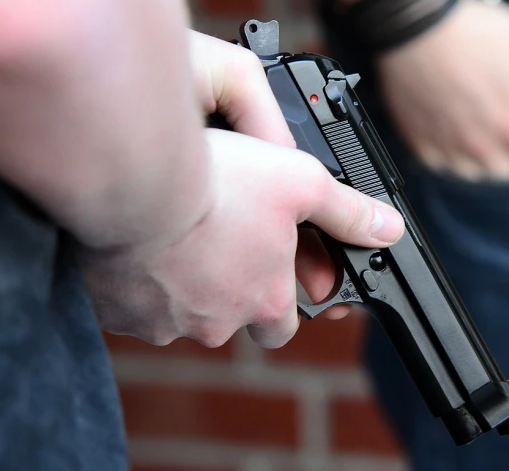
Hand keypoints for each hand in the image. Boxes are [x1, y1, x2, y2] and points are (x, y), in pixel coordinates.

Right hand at [82, 32, 405, 348]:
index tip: (271, 278)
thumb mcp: (301, 184)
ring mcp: (165, 323)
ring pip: (180, 314)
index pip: (284, 326)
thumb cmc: (220, 182)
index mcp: (265, 300)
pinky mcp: (119, 315)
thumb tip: (388, 230)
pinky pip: (134, 305)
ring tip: (178, 237)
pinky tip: (141, 244)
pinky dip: (140, 281)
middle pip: (230, 320)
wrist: (137, 183)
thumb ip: (346, 211)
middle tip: (218, 248)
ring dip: (182, 285)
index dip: (281, 302)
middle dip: (228, 294)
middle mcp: (217, 322)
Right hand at [376, 0, 508, 180]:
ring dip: (482, 162)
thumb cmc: (477, 33)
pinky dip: (449, 157)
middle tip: (508, 131)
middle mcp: (484, 146)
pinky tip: (451, 132)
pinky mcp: (421, 144)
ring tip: (481, 134)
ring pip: (474, 176)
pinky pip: (441, 167)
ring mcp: (449, 148)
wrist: (417, 24)